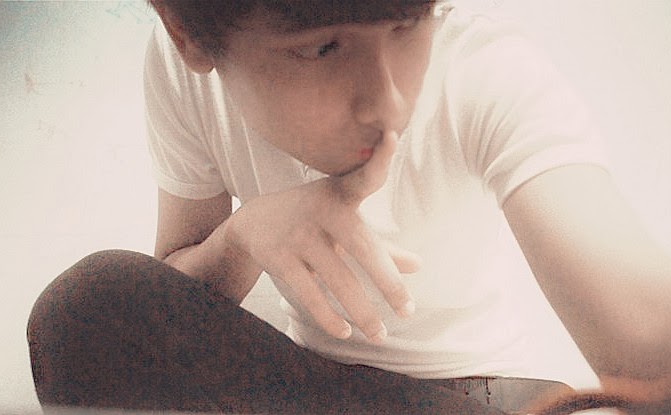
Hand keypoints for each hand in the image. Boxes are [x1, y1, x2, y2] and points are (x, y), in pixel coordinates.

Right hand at [225, 131, 417, 341]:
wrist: (252, 221)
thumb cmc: (314, 218)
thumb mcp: (344, 220)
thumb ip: (380, 244)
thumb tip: (418, 266)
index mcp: (342, 195)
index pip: (365, 176)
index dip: (379, 157)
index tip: (391, 136)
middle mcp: (322, 211)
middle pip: (362, 247)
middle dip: (387, 283)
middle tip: (407, 312)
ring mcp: (299, 235)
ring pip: (337, 279)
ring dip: (362, 312)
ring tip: (380, 335)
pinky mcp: (279, 259)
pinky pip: (308, 293)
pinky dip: (328, 316)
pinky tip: (345, 332)